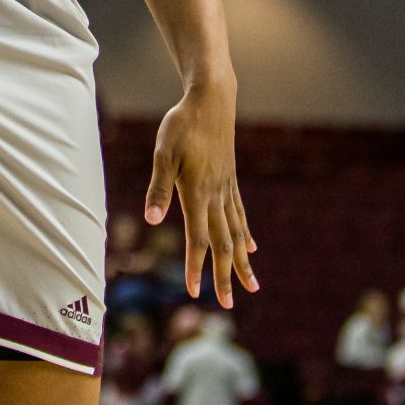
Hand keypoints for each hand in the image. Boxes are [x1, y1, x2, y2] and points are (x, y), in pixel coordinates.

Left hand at [146, 75, 257, 305]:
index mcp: (198, 193)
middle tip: (229, 305)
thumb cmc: (182, 124)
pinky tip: (252, 247)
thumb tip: (152, 220)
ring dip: (241, 262)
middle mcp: (216, 196)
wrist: (212, 99)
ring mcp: (227, 189)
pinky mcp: (231, 180)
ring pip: (236, 233)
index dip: (195, 266)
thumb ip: (159, 187)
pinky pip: (240, 214)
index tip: (194, 291)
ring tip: (252, 285)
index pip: (197, 239)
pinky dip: (245, 233)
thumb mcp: (163, 152)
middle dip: (225, 275)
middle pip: (222, 243)